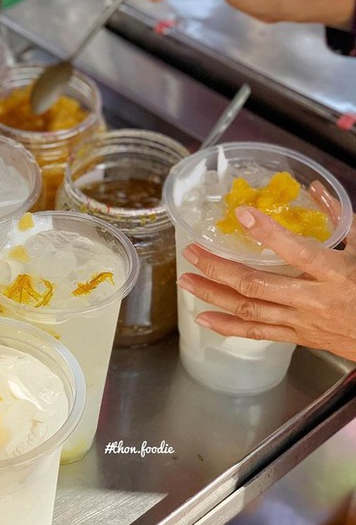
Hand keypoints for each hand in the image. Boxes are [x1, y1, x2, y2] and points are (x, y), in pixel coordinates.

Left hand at [176, 181, 355, 361]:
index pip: (296, 250)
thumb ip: (339, 218)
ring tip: (185, 282)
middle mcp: (313, 299)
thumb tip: (315, 188)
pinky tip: (203, 319)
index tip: (242, 214)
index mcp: (334, 272)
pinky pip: (257, 333)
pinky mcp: (297, 336)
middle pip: (256, 285)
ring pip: (249, 310)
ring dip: (213, 295)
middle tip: (191, 253)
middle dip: (219, 269)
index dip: (267, 233)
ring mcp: (302, 321)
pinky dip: (227, 327)